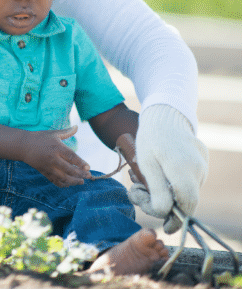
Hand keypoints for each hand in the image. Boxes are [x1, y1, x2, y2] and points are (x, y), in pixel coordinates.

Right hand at [23, 126, 91, 186]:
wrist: (23, 146)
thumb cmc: (40, 137)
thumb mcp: (53, 133)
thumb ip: (67, 132)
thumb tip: (77, 126)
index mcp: (57, 148)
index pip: (72, 157)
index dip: (81, 163)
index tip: (88, 167)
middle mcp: (53, 158)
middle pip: (70, 169)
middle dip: (81, 174)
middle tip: (89, 176)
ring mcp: (49, 167)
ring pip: (63, 178)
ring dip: (74, 181)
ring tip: (81, 182)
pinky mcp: (44, 172)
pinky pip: (55, 181)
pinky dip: (63, 184)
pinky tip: (70, 183)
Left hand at [131, 104, 207, 233]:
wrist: (163, 114)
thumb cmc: (150, 138)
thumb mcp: (146, 165)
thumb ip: (156, 191)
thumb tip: (165, 214)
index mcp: (185, 170)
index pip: (186, 207)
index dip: (175, 220)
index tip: (163, 226)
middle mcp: (199, 170)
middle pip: (185, 201)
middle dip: (161, 203)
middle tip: (137, 191)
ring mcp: (203, 165)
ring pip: (185, 191)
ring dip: (164, 192)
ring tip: (141, 179)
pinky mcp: (202, 161)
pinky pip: (188, 180)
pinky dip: (171, 182)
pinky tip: (155, 173)